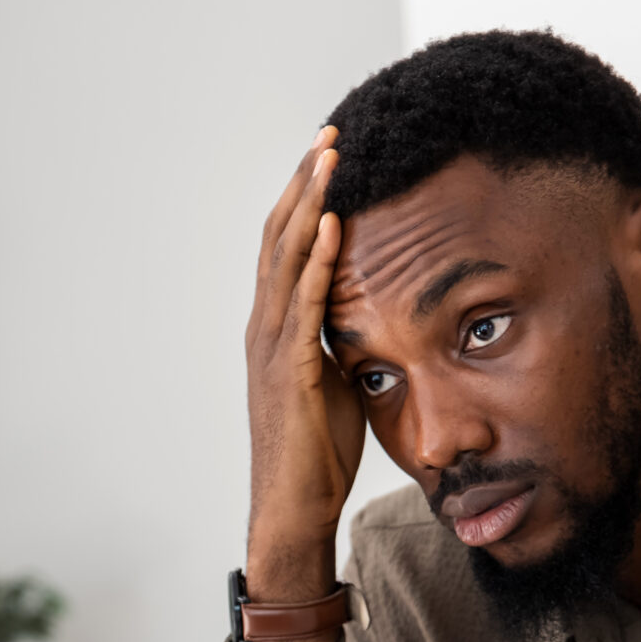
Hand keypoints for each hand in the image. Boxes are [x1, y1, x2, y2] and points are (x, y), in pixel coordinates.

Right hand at [241, 129, 364, 641]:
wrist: (292, 506)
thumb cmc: (318, 452)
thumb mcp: (338, 382)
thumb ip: (345, 343)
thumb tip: (375, 317)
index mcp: (275, 328)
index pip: (287, 247)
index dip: (306, 199)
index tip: (329, 156)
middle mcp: (265, 327)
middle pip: (280, 237)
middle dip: (305, 184)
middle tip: (330, 135)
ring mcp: (272, 347)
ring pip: (286, 260)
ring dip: (310, 206)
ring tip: (329, 160)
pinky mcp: (290, 370)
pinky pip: (303, 305)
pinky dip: (317, 262)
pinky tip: (334, 227)